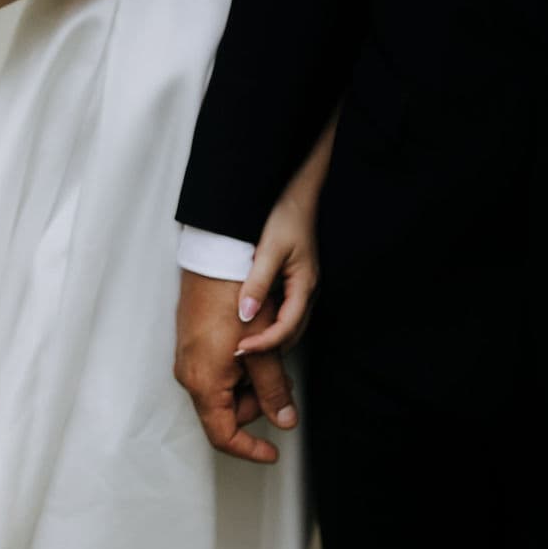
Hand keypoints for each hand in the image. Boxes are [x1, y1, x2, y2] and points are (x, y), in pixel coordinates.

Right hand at [174, 271, 296, 463]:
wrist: (214, 259)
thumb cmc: (235, 299)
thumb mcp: (264, 350)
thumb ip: (274, 391)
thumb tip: (285, 420)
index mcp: (204, 383)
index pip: (224, 435)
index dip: (250, 449)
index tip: (272, 453)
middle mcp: (190, 375)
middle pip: (226, 413)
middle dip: (258, 406)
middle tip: (284, 385)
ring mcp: (189, 359)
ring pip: (224, 391)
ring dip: (251, 384)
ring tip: (273, 359)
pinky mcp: (192, 344)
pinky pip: (216, 372)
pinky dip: (240, 370)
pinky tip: (256, 348)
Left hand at [234, 191, 320, 357]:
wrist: (297, 194)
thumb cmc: (286, 217)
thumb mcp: (269, 249)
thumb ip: (257, 283)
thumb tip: (245, 315)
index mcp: (305, 286)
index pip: (286, 328)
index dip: (263, 344)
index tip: (239, 350)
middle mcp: (308, 290)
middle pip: (291, 332)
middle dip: (268, 348)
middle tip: (239, 354)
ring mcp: (304, 287)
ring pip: (290, 325)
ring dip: (270, 339)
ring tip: (245, 345)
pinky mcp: (296, 281)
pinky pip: (286, 312)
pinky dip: (271, 324)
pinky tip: (254, 323)